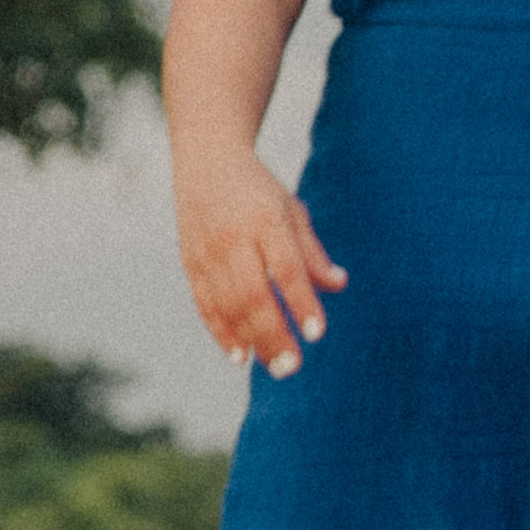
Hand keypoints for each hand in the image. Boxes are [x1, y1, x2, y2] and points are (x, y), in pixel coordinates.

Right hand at [175, 157, 346, 376]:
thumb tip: (339, 284)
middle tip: (293, 367)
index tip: (317, 333)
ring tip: (275, 366)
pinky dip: (221, 332)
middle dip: (273, 334)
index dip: (301, 303)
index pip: (286, 268)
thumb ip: (312, 252)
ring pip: (228, 305)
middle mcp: (233, 239)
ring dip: (251, 340)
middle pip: (253, 295)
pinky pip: (205, 305)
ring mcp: (206, 253)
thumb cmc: (258, 191)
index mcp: (265, 220)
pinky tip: (241, 355)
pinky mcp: (190, 264)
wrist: (206, 162)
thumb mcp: (292, 211)